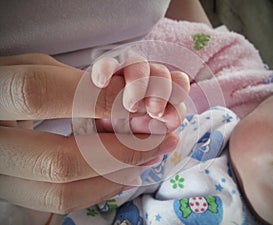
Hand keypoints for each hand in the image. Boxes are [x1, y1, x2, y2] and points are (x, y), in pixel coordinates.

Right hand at [0, 54, 181, 213]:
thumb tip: (126, 102)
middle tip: (158, 140)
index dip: (95, 100)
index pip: (39, 95)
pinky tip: (125, 171)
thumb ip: (75, 83)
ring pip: (61, 192)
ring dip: (116, 175)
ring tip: (148, 156)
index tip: (138, 104)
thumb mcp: (34, 69)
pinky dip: (100, 187)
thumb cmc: (10, 85)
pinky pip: (60, 202)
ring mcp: (0, 176)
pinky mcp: (15, 192)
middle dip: (120, 152)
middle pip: (58, 162)